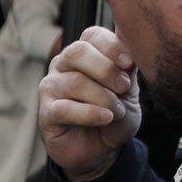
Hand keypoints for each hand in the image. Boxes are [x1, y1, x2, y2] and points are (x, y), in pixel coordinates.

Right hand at [39, 26, 140, 180]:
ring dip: (102, 98)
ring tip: (115, 111)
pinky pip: (65, 108)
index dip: (112, 46)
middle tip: (124, 88)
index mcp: (84, 54)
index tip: (130, 64)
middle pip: (77, 52)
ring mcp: (51, 88)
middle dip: (106, 70)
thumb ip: (128, 63)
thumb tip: (134, 32)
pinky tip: (105, 119)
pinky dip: (90, 114)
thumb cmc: (114, 114)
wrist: (103, 149)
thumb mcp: (128, 87)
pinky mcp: (46, 112)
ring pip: (74, 82)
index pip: (92, 35)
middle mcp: (63, 66)